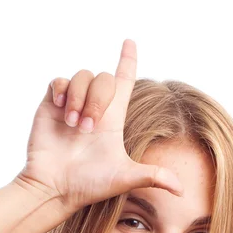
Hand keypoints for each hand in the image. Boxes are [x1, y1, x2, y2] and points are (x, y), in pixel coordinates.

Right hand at [15, 39, 183, 213]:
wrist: (55, 188)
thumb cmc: (87, 185)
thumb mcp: (125, 178)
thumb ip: (153, 177)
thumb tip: (182, 190)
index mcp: (113, 120)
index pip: (124, 80)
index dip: (127, 59)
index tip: (129, 42)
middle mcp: (93, 109)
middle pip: (104, 77)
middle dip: (98, 98)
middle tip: (87, 129)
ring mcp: (70, 107)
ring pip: (82, 76)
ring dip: (80, 98)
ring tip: (73, 126)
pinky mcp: (50, 107)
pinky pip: (58, 82)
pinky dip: (61, 90)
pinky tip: (61, 110)